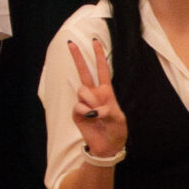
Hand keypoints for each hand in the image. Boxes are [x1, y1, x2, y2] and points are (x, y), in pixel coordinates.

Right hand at [65, 40, 126, 159]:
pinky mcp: (76, 113)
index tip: (95, 42)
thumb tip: (94, 109)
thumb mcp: (118, 119)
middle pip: (84, 72)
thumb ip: (108, 110)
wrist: (107, 147)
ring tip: (97, 115)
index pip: (102, 71)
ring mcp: (84, 103)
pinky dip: (86, 112)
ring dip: (91, 101)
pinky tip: (90, 119)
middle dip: (78, 57)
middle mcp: (94, 94)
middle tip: (70, 43)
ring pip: (82, 91)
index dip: (99, 57)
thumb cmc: (116, 131)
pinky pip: (78, 106)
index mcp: (106, 92)